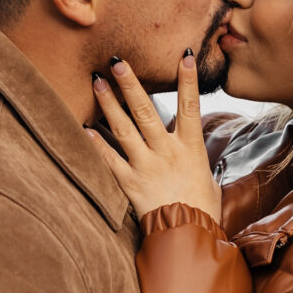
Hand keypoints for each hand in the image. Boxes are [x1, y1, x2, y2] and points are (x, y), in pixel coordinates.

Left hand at [91, 52, 222, 224]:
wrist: (189, 237)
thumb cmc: (203, 211)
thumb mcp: (209, 181)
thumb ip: (199, 164)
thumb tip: (200, 161)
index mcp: (190, 147)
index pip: (190, 105)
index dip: (187, 79)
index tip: (183, 54)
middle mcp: (166, 151)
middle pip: (145, 110)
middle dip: (130, 83)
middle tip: (116, 61)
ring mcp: (145, 165)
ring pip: (122, 128)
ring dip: (108, 103)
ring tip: (96, 81)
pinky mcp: (129, 183)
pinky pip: (108, 159)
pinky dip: (95, 144)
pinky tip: (83, 128)